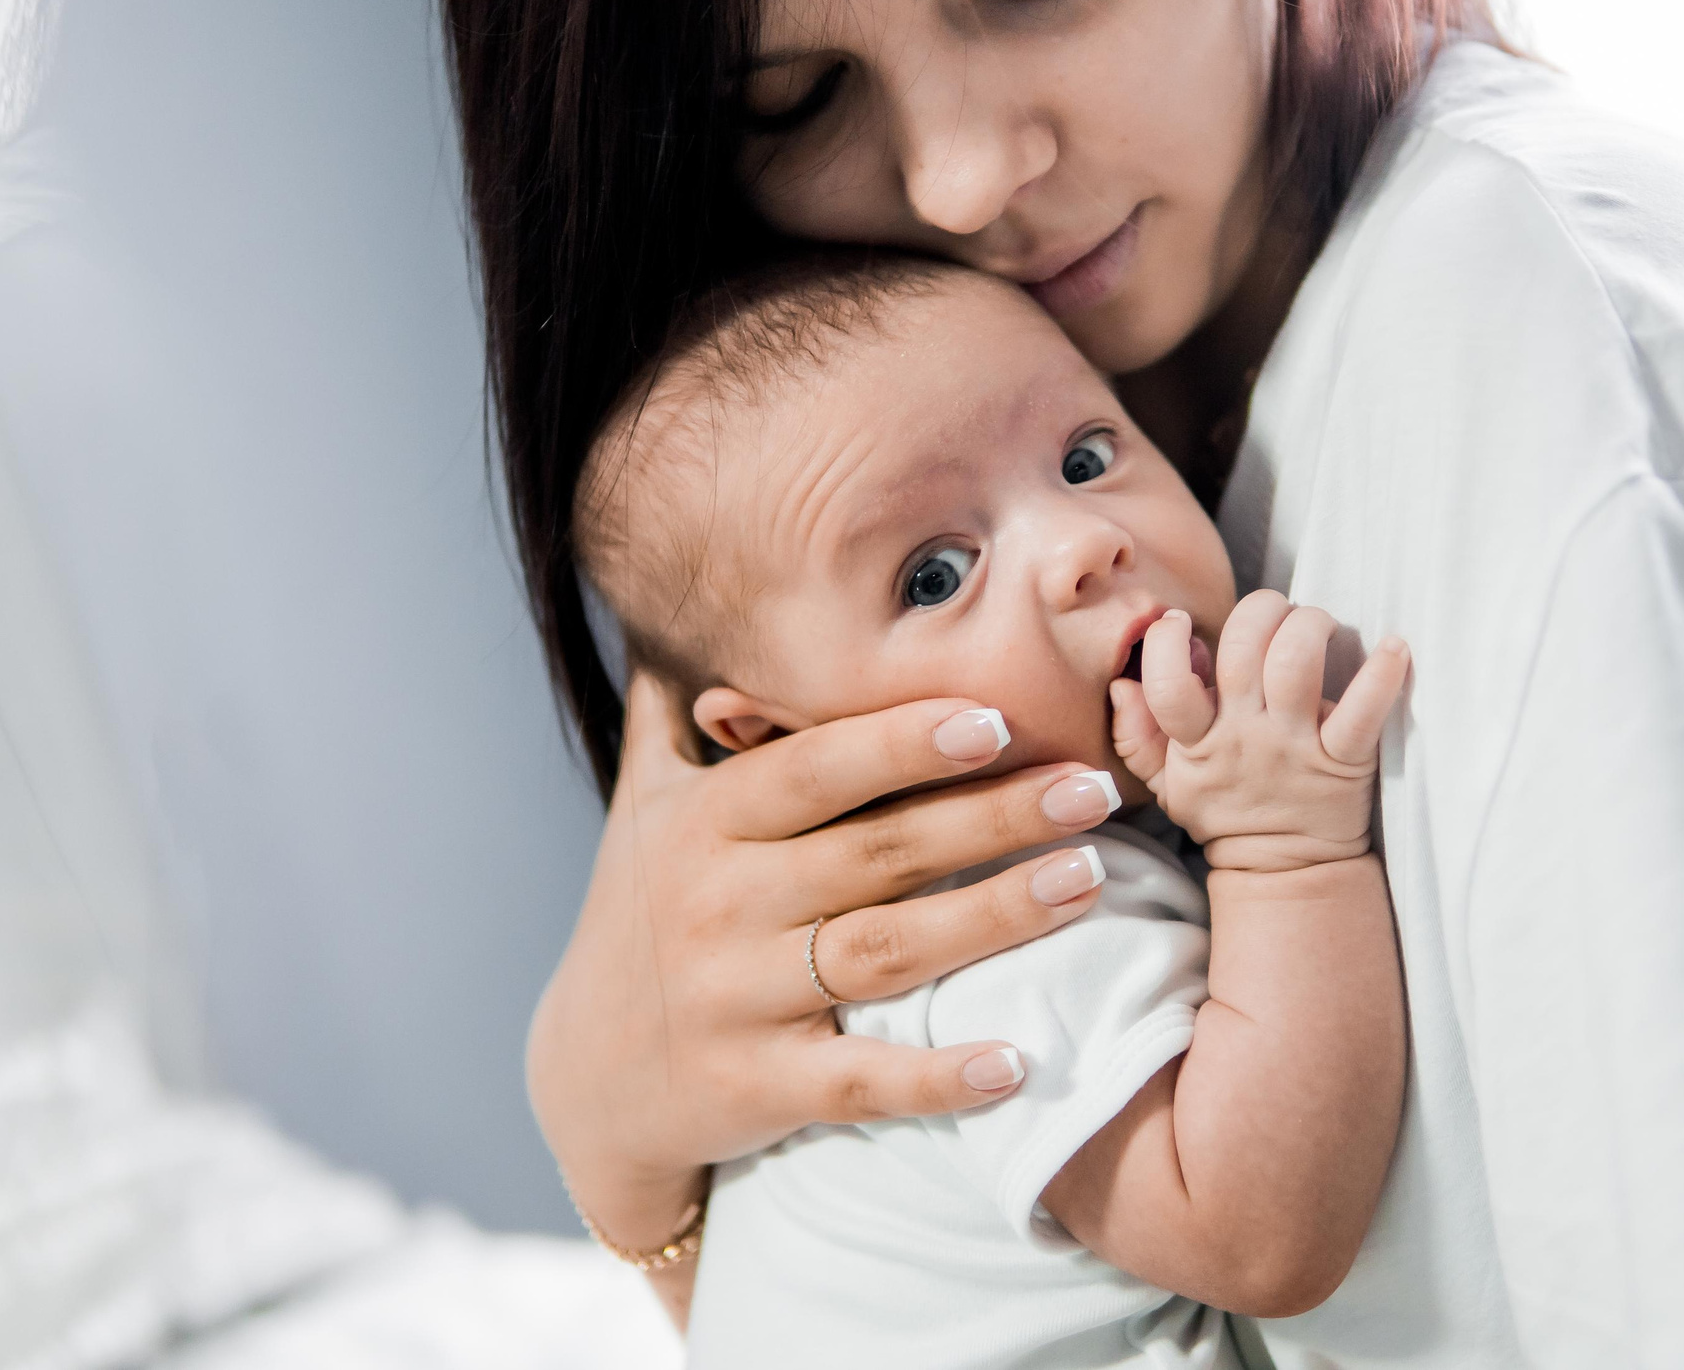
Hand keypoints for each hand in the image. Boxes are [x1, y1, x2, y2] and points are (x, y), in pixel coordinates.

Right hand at [529, 669, 1119, 1269]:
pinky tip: (1018, 1061)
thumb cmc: (647, 914)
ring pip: (884, 953)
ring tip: (1089, 880)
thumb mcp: (645, 804)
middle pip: (875, 851)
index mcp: (705, 822)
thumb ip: (677, 707)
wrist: (590, 1079)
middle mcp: (720, 903)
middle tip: (1093, 788)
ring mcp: (737, 1000)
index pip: (815, 770)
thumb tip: (687, 593)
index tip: (997, 718)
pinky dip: (937, 1076)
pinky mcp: (758, 1089)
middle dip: (992, 815)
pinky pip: (861, 1082)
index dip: (902, 742)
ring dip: (994, 917)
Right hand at [1109, 591, 1409, 872]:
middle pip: (1243, 650)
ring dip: (1309, 625)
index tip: (1179, 623)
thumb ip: (1136, 734)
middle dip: (1259, 610)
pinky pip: (1364, 711)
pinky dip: (1384, 674)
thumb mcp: (1167, 783)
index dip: (1167, 643)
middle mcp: (1245, 736)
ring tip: (1316, 624)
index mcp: (1198, 741)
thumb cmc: (1226, 813)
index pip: (1168, 684)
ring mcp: (1295, 747)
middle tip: (1273, 614)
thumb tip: (1121, 683)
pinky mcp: (1344, 760)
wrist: (1285, 872)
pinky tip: (1394, 648)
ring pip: (1296, 662)